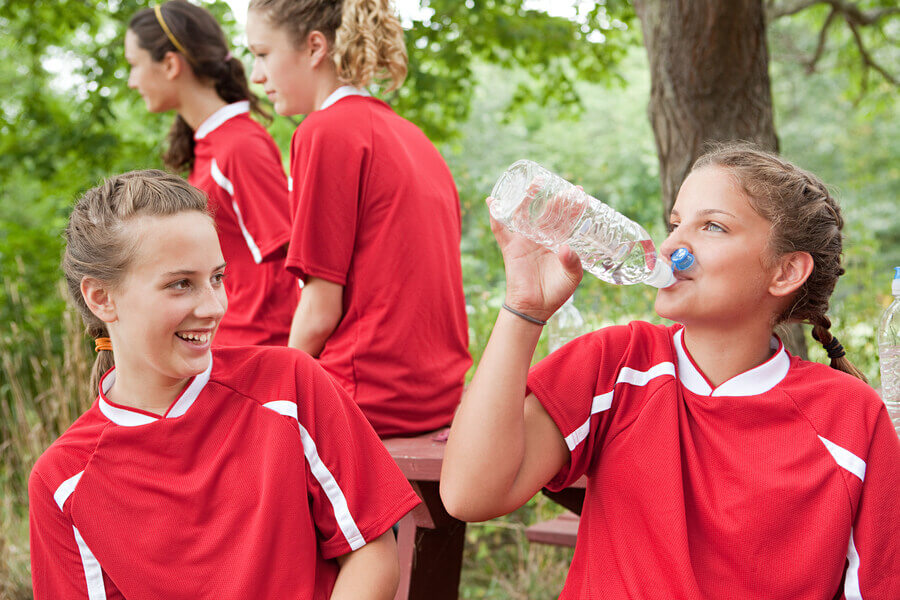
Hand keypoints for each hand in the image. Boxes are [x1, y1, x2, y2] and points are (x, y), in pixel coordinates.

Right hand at [488, 196, 582, 322]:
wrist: (534, 308)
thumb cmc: (556, 292)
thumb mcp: (572, 278)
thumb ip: (572, 262)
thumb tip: (565, 247)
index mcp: (559, 241)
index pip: (567, 218)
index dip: (572, 205)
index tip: (579, 192)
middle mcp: (542, 237)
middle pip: (548, 211)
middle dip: (555, 198)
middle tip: (562, 186)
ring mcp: (526, 240)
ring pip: (525, 214)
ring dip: (527, 198)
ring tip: (534, 183)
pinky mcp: (511, 247)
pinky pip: (500, 229)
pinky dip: (495, 215)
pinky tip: (492, 201)